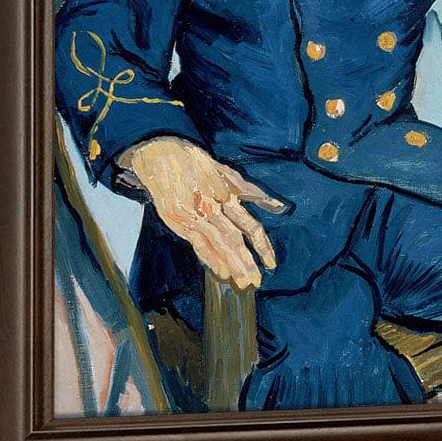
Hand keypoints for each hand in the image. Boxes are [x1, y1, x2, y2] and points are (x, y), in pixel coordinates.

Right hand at [119, 136, 284, 289]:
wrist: (163, 158)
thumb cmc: (198, 165)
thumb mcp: (227, 173)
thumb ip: (252, 191)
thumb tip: (278, 205)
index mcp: (227, 195)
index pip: (250, 225)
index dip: (263, 246)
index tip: (271, 263)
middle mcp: (213, 206)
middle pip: (234, 239)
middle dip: (246, 262)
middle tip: (256, 281)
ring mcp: (195, 216)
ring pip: (217, 245)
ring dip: (231, 265)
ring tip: (241, 282)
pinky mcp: (179, 223)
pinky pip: (197, 244)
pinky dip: (210, 259)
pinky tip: (220, 271)